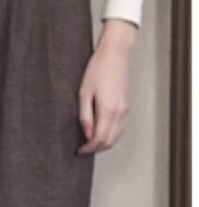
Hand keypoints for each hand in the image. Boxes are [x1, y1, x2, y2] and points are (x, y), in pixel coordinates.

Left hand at [77, 17, 135, 153]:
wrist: (114, 56)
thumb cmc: (97, 70)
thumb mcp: (84, 93)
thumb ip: (85, 116)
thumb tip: (87, 134)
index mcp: (108, 110)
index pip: (100, 139)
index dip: (89, 148)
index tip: (80, 150)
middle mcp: (120, 112)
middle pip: (110, 141)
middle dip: (97, 149)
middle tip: (84, 149)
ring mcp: (125, 110)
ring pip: (117, 136)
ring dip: (104, 143)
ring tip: (90, 143)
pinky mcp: (126, 106)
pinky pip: (120, 127)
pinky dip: (111, 134)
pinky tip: (101, 132)